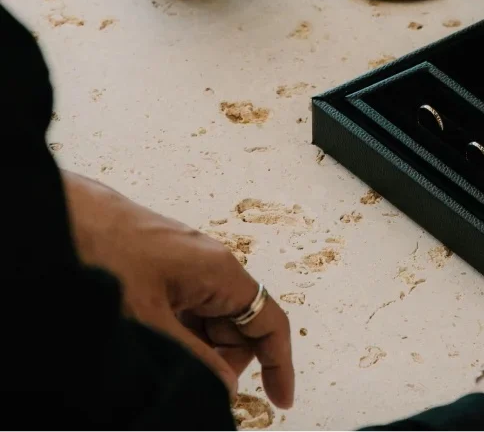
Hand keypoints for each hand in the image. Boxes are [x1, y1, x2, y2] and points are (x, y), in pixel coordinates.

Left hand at [62, 172, 293, 406]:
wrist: (69, 216)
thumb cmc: (108, 254)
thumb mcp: (150, 318)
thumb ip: (193, 355)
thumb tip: (227, 385)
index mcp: (221, 272)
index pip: (269, 321)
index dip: (279, 362)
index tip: (280, 400)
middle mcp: (214, 267)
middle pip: (239, 327)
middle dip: (224, 361)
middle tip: (190, 386)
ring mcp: (191, 268)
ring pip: (211, 322)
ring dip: (197, 350)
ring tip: (157, 362)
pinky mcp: (168, 270)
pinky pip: (189, 311)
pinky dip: (179, 337)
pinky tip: (150, 346)